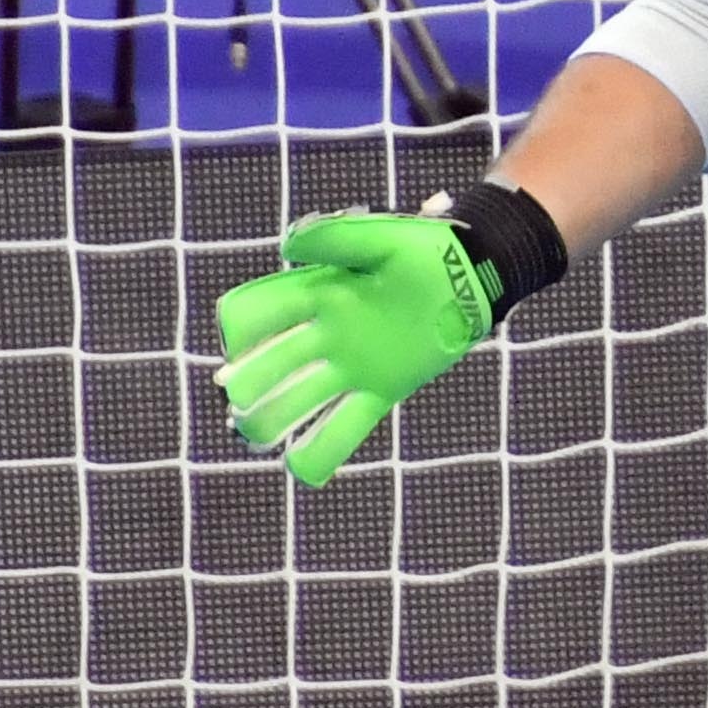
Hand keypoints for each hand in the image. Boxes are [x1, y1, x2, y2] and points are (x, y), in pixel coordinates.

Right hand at [213, 211, 497, 485]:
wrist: (472, 274)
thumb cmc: (423, 250)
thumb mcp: (381, 238)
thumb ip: (337, 237)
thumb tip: (288, 244)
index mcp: (313, 293)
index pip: (254, 314)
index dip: (237, 329)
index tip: (235, 343)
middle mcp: (323, 334)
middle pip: (266, 366)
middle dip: (246, 384)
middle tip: (240, 398)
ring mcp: (348, 366)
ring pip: (294, 402)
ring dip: (267, 422)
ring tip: (255, 434)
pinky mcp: (380, 390)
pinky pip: (343, 429)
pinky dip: (320, 453)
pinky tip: (301, 470)